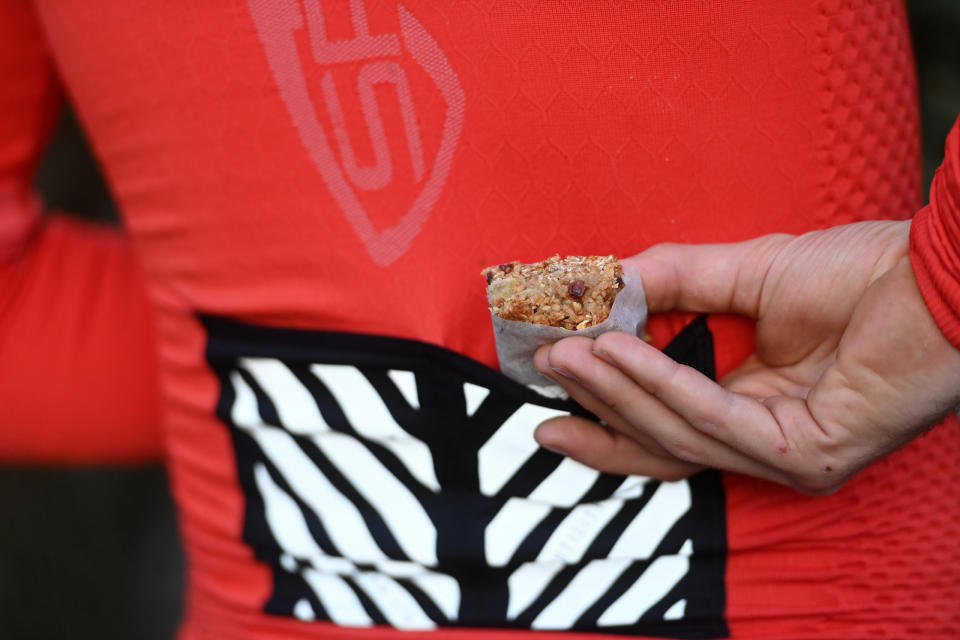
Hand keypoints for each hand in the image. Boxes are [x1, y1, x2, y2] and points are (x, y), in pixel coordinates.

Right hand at [534, 220, 959, 493]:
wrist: (938, 269)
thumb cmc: (859, 272)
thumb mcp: (743, 274)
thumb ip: (673, 284)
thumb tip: (602, 285)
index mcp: (756, 410)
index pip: (665, 427)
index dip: (604, 409)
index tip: (549, 376)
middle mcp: (769, 446)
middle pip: (661, 445)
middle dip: (596, 410)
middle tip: (541, 370)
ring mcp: (789, 460)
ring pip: (679, 435)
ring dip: (616, 391)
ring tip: (567, 353)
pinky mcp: (808, 457)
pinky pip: (716, 421)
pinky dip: (661, 385)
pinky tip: (617, 353)